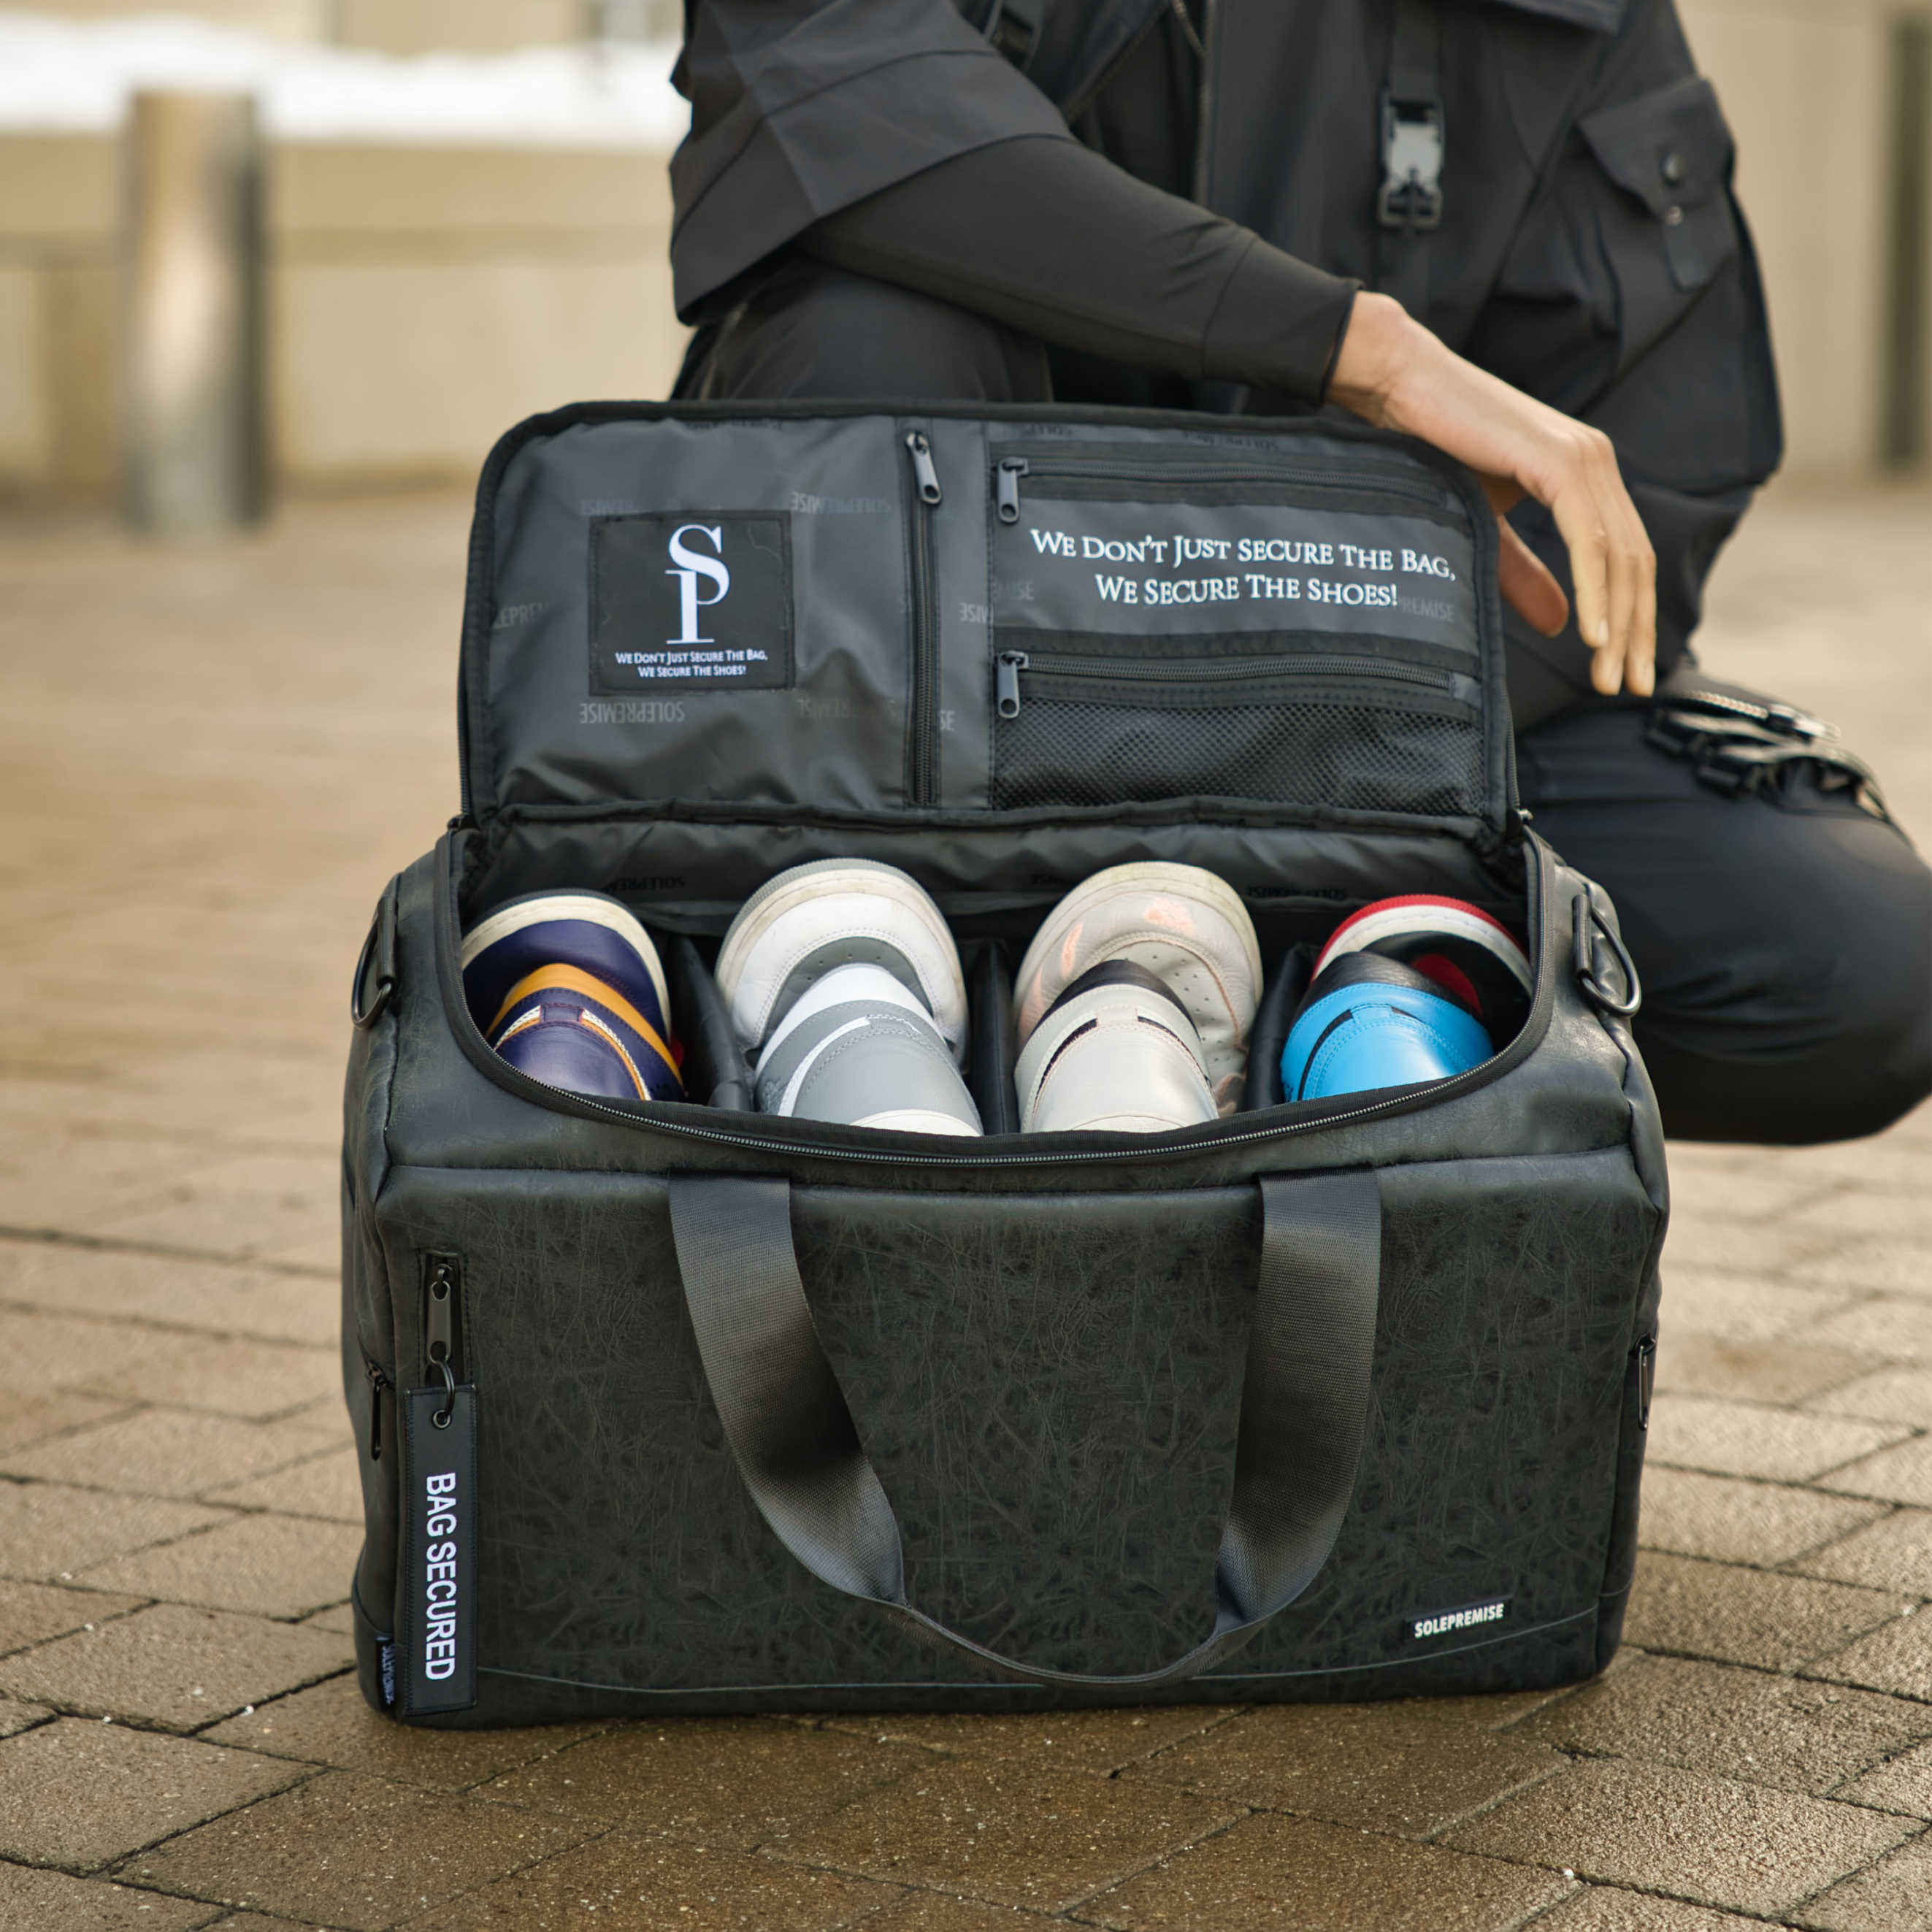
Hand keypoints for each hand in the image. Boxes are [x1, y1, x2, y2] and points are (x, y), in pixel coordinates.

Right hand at [1328, 292, 1655, 696]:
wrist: (1400, 391)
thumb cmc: (1432, 450)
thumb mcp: (1483, 526)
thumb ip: (1524, 571)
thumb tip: (1560, 623)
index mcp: (1584, 476)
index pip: (1626, 559)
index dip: (1632, 619)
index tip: (1623, 672)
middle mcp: (1596, 463)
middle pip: (1635, 564)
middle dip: (1635, 632)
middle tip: (1627, 688)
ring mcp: (1584, 459)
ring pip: (1619, 557)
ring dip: (1618, 623)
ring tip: (1609, 674)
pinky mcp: (1559, 462)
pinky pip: (1588, 539)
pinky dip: (1595, 589)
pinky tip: (1593, 633)